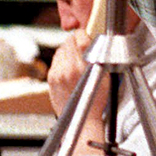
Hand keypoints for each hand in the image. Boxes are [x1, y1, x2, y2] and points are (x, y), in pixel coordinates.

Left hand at [46, 31, 109, 153]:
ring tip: (76, 59)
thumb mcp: (104, 76)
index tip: (86, 36)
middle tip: (83, 48)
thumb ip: (98, 56)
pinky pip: (55, 60)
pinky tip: (69, 67)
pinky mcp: (51, 78)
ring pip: (60, 49)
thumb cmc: (95, 101)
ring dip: (68, 50)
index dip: (83, 34)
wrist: (81, 121)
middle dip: (76, 42)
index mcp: (82, 67)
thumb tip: (93, 41)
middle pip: (68, 41)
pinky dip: (62, 60)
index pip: (80, 38)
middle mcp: (67, 69)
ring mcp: (57, 74)